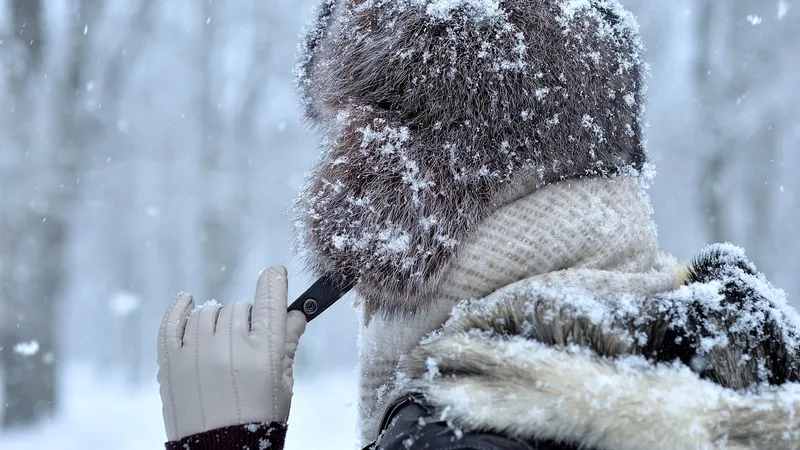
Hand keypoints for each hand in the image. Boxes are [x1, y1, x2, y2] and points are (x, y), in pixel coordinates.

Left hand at [157, 265, 306, 440]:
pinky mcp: (170, 361)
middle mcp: (228, 346)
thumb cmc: (258, 421)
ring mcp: (195, 352)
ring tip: (222, 341)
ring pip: (209, 311)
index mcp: (264, 353)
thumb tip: (295, 315)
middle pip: (240, 308)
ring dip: (219, 319)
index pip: (270, 301)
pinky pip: (172, 320)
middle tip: (248, 342)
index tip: (275, 273)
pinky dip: (181, 307)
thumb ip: (288, 345)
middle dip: (247, 320)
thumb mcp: (283, 385)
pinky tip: (188, 301)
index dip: (274, 281)